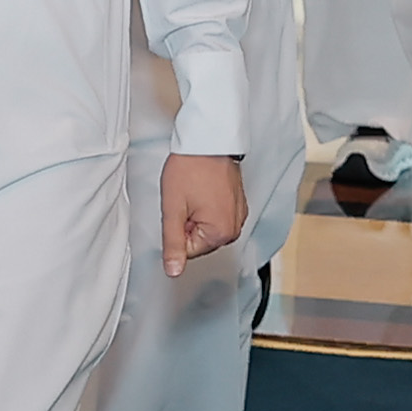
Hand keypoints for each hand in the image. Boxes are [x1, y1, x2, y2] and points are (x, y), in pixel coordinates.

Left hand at [164, 153, 246, 272]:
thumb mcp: (173, 209)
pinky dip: (206, 205)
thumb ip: (172, 244)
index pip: (189, 250)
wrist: (207, 139)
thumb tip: (173, 271)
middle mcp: (235, 227)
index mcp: (222, 233)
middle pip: (200, 240)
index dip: (177, 229)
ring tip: (195, 191)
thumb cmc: (190, 167)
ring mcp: (239, 214)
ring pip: (207, 228)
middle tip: (186, 198)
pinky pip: (216, 215)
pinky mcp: (238, 203)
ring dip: (196, 214)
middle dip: (187, 223)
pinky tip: (203, 188)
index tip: (180, 208)